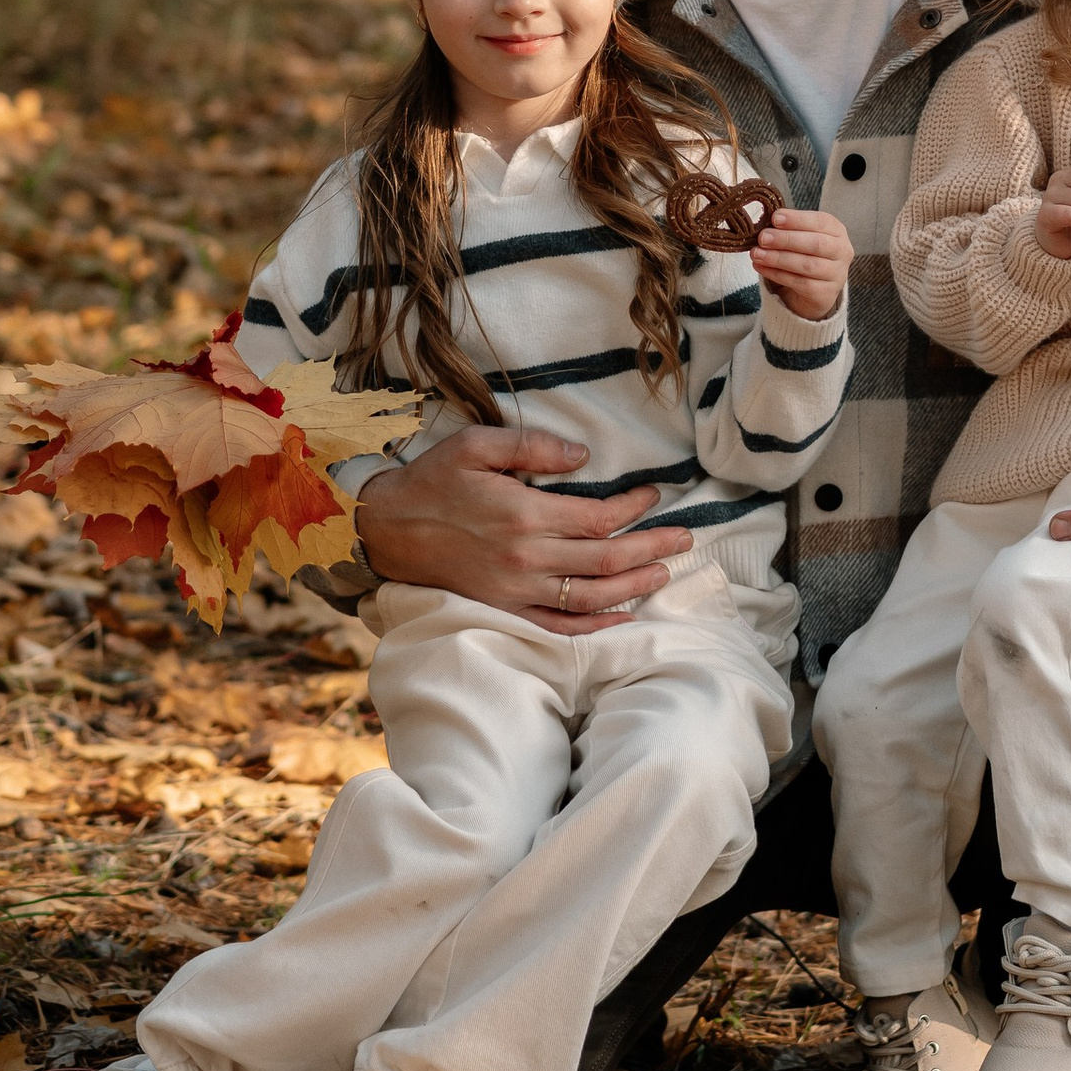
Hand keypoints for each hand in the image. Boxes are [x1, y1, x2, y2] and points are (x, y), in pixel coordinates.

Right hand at [353, 427, 671, 633]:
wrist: (386, 529)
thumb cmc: (432, 482)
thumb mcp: (476, 444)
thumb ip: (533, 446)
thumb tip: (583, 455)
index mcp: (524, 513)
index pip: (599, 516)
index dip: (634, 507)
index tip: (653, 495)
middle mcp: (526, 557)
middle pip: (607, 559)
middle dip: (652, 548)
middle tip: (684, 538)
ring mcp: (516, 590)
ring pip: (592, 596)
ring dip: (634, 586)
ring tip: (664, 572)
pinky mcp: (504, 610)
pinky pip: (559, 626)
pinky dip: (595, 625)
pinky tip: (622, 616)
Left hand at [751, 204, 853, 319]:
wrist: (813, 289)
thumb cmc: (804, 254)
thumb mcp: (800, 236)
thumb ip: (787, 228)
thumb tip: (763, 222)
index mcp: (837, 231)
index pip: (821, 222)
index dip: (797, 219)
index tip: (775, 218)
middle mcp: (842, 252)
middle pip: (816, 244)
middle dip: (786, 239)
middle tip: (762, 237)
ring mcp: (837, 275)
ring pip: (808, 265)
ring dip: (779, 258)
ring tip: (756, 253)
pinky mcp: (826, 294)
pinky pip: (800, 283)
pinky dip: (777, 274)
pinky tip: (761, 267)